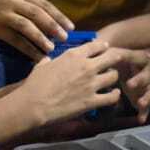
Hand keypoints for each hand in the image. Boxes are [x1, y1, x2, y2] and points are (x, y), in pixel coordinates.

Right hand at [0, 0, 72, 60]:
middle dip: (52, 26)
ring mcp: (4, 14)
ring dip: (40, 37)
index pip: (45, 4)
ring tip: (51, 48)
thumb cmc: (5, 8)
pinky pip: (15, 39)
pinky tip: (37, 57)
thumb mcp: (20, 3)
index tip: (71, 28)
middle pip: (37, 13)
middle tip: (64, 37)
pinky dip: (28, 49)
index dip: (59, 16)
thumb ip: (35, 12)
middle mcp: (15, 1)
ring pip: (26, 25)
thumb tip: (58, 29)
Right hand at [8, 41, 122, 127]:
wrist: (34, 104)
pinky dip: (115, 95)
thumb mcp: (41, 66)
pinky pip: (111, 97)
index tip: (105, 47)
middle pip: (110, 58)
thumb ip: (49, 61)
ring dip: (113, 76)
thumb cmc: (35, 84)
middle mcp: (86, 67)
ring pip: (113, 76)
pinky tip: (114, 94)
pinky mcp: (92, 101)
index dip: (102, 46)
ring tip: (111, 78)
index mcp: (74, 55)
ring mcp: (91, 84)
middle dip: (114, 58)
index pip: (96, 45)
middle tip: (115, 60)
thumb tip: (48, 60)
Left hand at [104, 47, 149, 123]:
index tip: (119, 58)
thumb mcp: (113, 53)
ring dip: (146, 98)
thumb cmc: (120, 59)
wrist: (135, 66)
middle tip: (129, 84)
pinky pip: (146, 107)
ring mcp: (146, 87)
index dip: (128, 57)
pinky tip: (140, 119)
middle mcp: (145, 73)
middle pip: (146, 76)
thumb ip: (105, 52)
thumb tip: (91, 46)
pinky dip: (144, 113)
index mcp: (138, 59)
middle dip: (139, 80)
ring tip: (140, 103)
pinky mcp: (144, 98)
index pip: (134, 57)